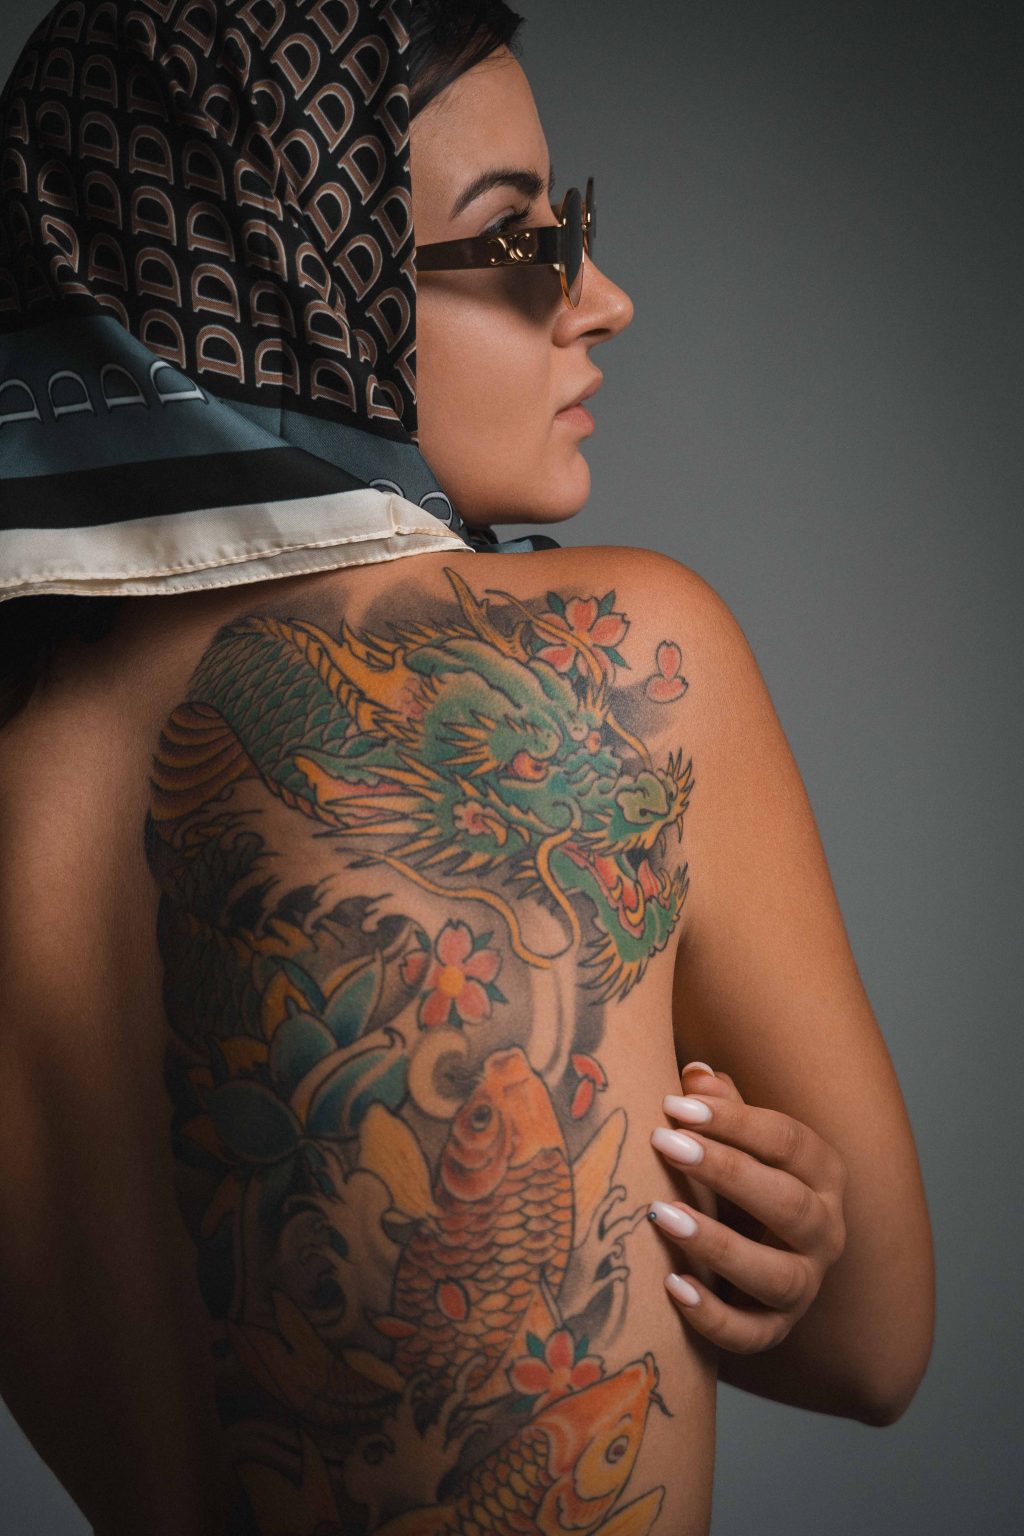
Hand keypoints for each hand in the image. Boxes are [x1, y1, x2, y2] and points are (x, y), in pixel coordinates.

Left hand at [649, 1062, 847, 1352]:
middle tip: (664, 1144)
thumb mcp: (732, 1142)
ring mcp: (805, 1285)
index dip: (734, 1121)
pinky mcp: (775, 1330)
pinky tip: (672, 1287)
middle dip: (726, 1171)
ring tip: (662, 1214)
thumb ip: (720, 1108)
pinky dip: (714, 1316)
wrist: (744, 1255)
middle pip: (789, 1204)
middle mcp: (827, 1230)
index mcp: (821, 1173)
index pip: (788, 1142)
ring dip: (719, 1245)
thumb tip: (696, 1075)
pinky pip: (752, 1334)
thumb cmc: (734, 1180)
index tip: (675, 1105)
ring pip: (777, 1274)